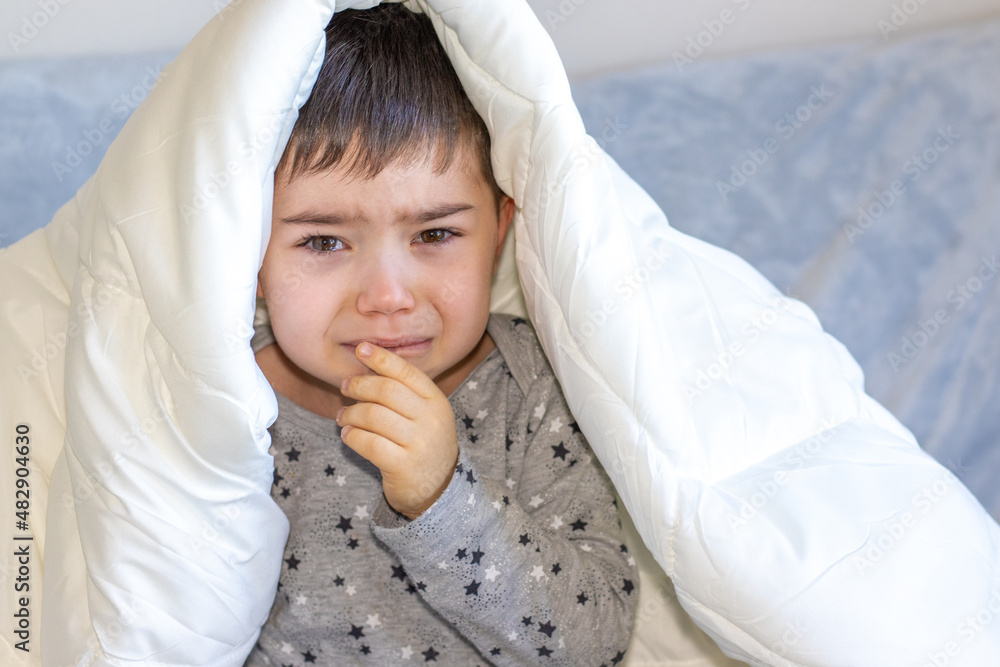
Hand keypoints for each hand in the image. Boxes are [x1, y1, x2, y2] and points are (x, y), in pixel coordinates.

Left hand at [337, 342, 458, 519]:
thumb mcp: (425, 414)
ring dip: (350, 413)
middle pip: (386, 390)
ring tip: (343, 416)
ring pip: (373, 416)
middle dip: (359, 384)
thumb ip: (404, 392)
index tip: (360, 349)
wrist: (438, 488)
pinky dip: (352, 436)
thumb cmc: (422, 443)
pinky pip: (368, 443)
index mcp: (436, 401)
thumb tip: (367, 366)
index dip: (381, 358)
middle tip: (345, 387)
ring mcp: (418, 443)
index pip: (406, 372)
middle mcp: (431, 419)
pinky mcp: (402, 466)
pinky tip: (348, 435)